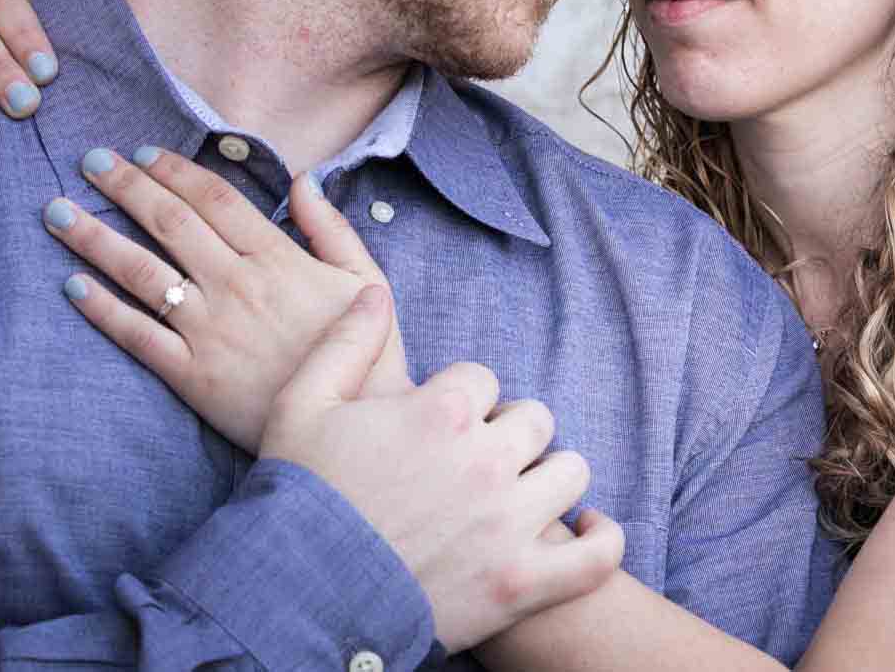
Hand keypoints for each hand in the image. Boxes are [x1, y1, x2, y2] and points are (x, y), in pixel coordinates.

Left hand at [49, 144, 385, 451]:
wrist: (352, 426)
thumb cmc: (366, 352)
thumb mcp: (366, 279)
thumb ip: (331, 228)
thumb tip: (303, 181)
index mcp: (277, 258)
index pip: (215, 199)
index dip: (175, 171)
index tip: (143, 154)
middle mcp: (236, 285)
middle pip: (170, 223)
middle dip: (125, 187)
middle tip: (90, 162)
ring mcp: (209, 330)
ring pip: (141, 272)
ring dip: (95, 237)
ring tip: (58, 211)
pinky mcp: (191, 376)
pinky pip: (137, 335)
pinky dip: (102, 309)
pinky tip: (73, 286)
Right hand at [266, 288, 625, 651]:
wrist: (293, 601)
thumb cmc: (297, 500)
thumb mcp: (301, 405)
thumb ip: (347, 342)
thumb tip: (378, 293)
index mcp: (441, 411)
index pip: (482, 379)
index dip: (457, 400)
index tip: (431, 429)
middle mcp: (485, 459)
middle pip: (533, 419)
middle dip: (505, 432)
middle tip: (470, 463)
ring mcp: (508, 522)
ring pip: (570, 471)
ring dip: (547, 475)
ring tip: (517, 491)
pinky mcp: (520, 582)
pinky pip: (596, 556)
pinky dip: (601, 540)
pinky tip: (586, 526)